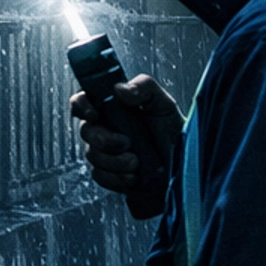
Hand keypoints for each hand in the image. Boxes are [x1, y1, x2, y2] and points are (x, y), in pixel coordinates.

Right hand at [70, 73, 182, 218]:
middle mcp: (105, 128)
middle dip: (105, 140)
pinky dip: (117, 178)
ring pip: (92, 155)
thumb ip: (144, 87)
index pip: (82, 101)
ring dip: (114, 161)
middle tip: (127, 143)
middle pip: (85, 131)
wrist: (183, 166)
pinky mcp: (109, 175)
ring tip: (136, 163)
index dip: (81, 106)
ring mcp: (105, 152)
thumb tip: (118, 89)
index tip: (94, 113)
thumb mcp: (163, 103)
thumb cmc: (173, 132)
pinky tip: (133, 176)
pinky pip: (100, 176)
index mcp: (112, 107)